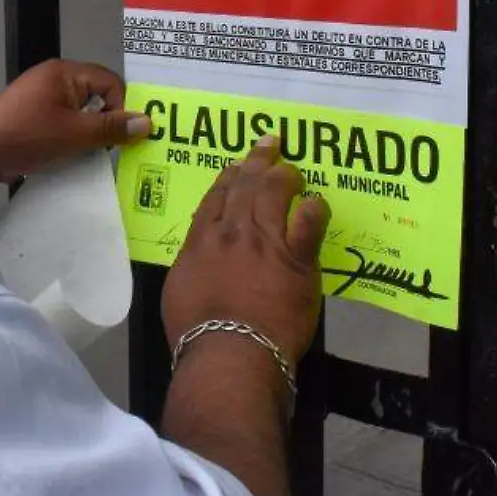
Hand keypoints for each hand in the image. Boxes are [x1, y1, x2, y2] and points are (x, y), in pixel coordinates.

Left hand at [0, 59, 152, 190]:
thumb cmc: (27, 136)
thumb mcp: (74, 134)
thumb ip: (112, 128)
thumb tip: (147, 123)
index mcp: (65, 73)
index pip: (110, 82)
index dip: (121, 107)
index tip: (119, 136)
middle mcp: (55, 80)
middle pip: (97, 97)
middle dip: (107, 123)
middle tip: (112, 149)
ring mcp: (42, 99)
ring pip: (81, 114)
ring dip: (89, 135)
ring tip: (92, 156)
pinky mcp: (33, 118)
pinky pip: (64, 124)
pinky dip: (72, 139)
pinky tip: (73, 158)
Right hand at [162, 136, 329, 369]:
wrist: (230, 350)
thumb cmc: (198, 332)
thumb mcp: (178, 290)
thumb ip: (192, 265)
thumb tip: (200, 259)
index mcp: (202, 240)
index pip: (216, 198)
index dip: (228, 177)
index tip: (236, 166)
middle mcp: (234, 232)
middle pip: (246, 186)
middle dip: (258, 161)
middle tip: (269, 144)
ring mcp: (266, 242)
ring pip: (275, 193)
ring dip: (285, 175)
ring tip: (293, 168)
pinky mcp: (297, 259)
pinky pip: (310, 223)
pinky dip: (314, 209)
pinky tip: (317, 203)